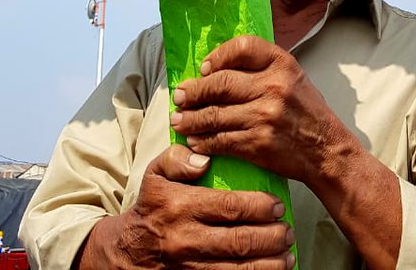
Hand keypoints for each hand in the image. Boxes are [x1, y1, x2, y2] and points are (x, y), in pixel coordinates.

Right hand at [78, 143, 294, 269]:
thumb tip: (205, 157)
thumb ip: (177, 159)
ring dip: (269, 264)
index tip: (277, 205)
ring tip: (288, 255)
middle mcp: (187, 239)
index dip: (258, 207)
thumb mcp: (154, 174)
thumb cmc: (150, 207)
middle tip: (288, 230)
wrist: (127, 252)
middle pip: (239, 242)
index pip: (229, 207)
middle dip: (271, 237)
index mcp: (180, 207)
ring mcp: (190, 267)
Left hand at [169, 35, 346, 186]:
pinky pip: (222, 140)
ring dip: (191, 118)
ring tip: (178, 119)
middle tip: (179, 96)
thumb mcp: (292, 76)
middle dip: (194, 91)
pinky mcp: (258, 144)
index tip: (204, 68)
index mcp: (282, 63)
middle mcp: (273, 86)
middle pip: (221, 83)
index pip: (243, 47)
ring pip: (216, 114)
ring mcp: (265, 116)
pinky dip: (203, 141)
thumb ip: (261, 66)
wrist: (326, 150)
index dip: (218, 56)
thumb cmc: (306, 110)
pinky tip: (194, 140)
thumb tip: (217, 66)